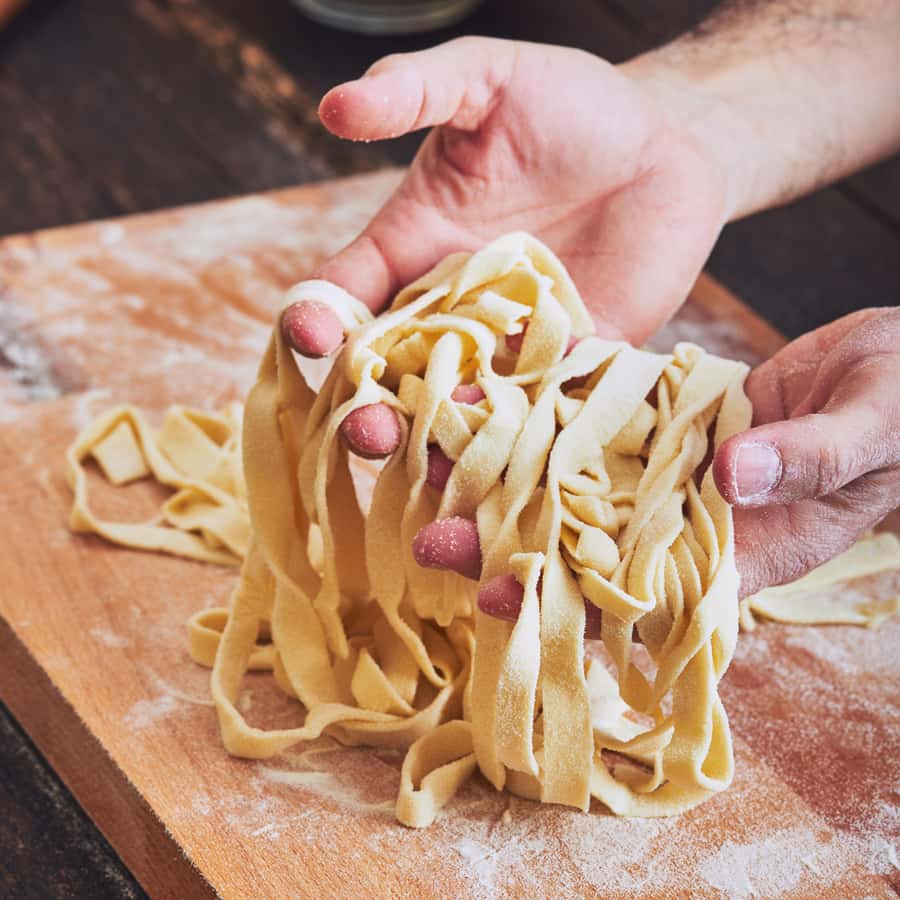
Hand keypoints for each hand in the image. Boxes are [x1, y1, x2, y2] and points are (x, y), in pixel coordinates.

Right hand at [283, 36, 730, 456]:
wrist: (664, 143)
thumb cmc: (568, 105)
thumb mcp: (485, 79)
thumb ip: (416, 90)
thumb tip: (334, 105)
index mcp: (410, 252)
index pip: (343, 297)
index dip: (317, 320)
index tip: (309, 336)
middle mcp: (451, 314)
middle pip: (390, 376)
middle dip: (371, 409)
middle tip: (368, 431)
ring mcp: (510, 348)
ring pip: (459, 411)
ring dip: (441, 443)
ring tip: (433, 465)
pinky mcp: (574, 367)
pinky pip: (542, 414)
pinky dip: (526, 442)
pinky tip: (514, 467)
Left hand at [418, 308, 899, 624]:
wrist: (897, 362)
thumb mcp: (878, 427)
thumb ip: (816, 458)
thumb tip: (736, 477)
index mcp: (744, 548)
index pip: (646, 596)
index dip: (572, 606)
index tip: (501, 601)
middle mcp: (688, 515)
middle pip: (588, 540)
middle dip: (510, 545)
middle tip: (432, 544)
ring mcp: (668, 462)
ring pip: (576, 474)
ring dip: (508, 471)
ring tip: (433, 463)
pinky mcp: (660, 411)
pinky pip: (596, 407)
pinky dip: (546, 399)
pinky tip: (491, 389)